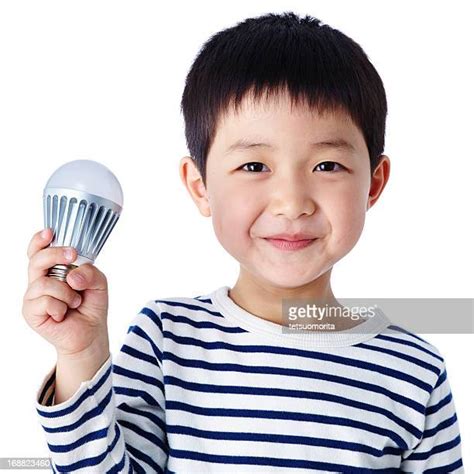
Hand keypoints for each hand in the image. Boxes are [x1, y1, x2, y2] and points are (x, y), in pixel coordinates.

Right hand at [22, 228, 109, 357]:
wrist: (91, 332)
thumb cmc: (91, 305)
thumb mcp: (99, 283)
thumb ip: (90, 272)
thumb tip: (72, 276)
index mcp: (53, 270)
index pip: (38, 251)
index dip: (40, 240)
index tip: (50, 232)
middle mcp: (40, 280)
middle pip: (36, 260)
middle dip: (55, 254)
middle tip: (72, 255)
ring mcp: (33, 296)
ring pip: (44, 283)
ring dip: (66, 292)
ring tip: (75, 301)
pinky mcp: (31, 312)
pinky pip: (45, 301)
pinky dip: (61, 307)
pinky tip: (64, 314)